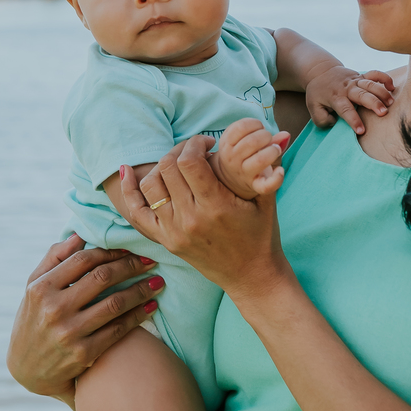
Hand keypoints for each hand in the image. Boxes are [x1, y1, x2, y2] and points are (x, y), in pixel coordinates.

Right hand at [5, 235, 165, 400]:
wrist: (27, 369)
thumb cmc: (34, 319)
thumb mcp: (33, 287)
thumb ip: (54, 258)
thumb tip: (80, 234)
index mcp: (41, 287)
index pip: (83, 259)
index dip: (111, 251)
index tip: (130, 248)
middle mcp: (54, 309)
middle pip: (102, 278)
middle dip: (131, 266)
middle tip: (151, 260)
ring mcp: (69, 333)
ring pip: (115, 304)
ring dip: (141, 290)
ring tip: (158, 282)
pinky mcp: (83, 354)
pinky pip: (118, 330)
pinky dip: (138, 316)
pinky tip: (151, 306)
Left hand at [118, 136, 290, 299]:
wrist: (251, 276)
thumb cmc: (262, 235)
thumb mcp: (267, 199)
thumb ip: (270, 166)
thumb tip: (282, 133)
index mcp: (215, 207)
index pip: (189, 162)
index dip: (195, 143)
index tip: (207, 143)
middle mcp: (190, 219)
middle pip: (168, 168)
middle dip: (180, 150)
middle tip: (194, 151)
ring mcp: (174, 232)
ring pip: (151, 185)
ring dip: (162, 166)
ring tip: (178, 164)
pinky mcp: (165, 241)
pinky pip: (137, 213)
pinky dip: (129, 191)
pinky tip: (128, 171)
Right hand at [214, 117, 290, 198]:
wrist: (229, 181)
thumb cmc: (240, 155)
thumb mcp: (242, 141)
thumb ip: (262, 134)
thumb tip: (286, 135)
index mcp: (227, 144)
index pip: (241, 127)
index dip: (255, 124)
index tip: (259, 128)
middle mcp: (233, 159)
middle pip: (252, 141)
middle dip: (266, 135)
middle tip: (268, 139)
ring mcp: (243, 173)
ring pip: (260, 160)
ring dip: (273, 150)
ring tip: (275, 149)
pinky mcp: (255, 186)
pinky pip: (266, 186)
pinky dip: (277, 178)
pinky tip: (280, 170)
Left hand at [304, 64, 394, 133]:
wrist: (320, 71)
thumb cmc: (318, 93)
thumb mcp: (313, 107)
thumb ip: (321, 119)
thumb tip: (334, 122)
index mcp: (335, 97)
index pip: (345, 110)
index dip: (354, 120)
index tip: (362, 131)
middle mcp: (346, 88)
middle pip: (361, 95)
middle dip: (373, 103)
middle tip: (383, 113)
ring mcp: (355, 80)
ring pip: (370, 84)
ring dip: (381, 92)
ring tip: (391, 102)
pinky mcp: (361, 76)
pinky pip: (374, 74)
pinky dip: (384, 78)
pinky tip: (392, 87)